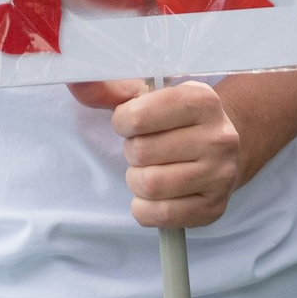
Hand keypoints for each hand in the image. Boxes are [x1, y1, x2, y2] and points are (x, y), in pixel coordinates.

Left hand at [70, 77, 244, 228]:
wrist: (221, 148)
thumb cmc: (175, 120)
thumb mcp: (148, 96)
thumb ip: (110, 90)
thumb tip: (75, 82)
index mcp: (201, 99)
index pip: (138, 116)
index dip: (122, 122)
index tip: (130, 122)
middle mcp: (218, 136)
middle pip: (141, 152)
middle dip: (132, 152)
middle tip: (144, 148)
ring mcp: (220, 175)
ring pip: (150, 185)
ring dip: (137, 180)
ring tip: (150, 169)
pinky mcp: (214, 208)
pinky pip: (161, 215)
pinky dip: (145, 208)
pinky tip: (153, 195)